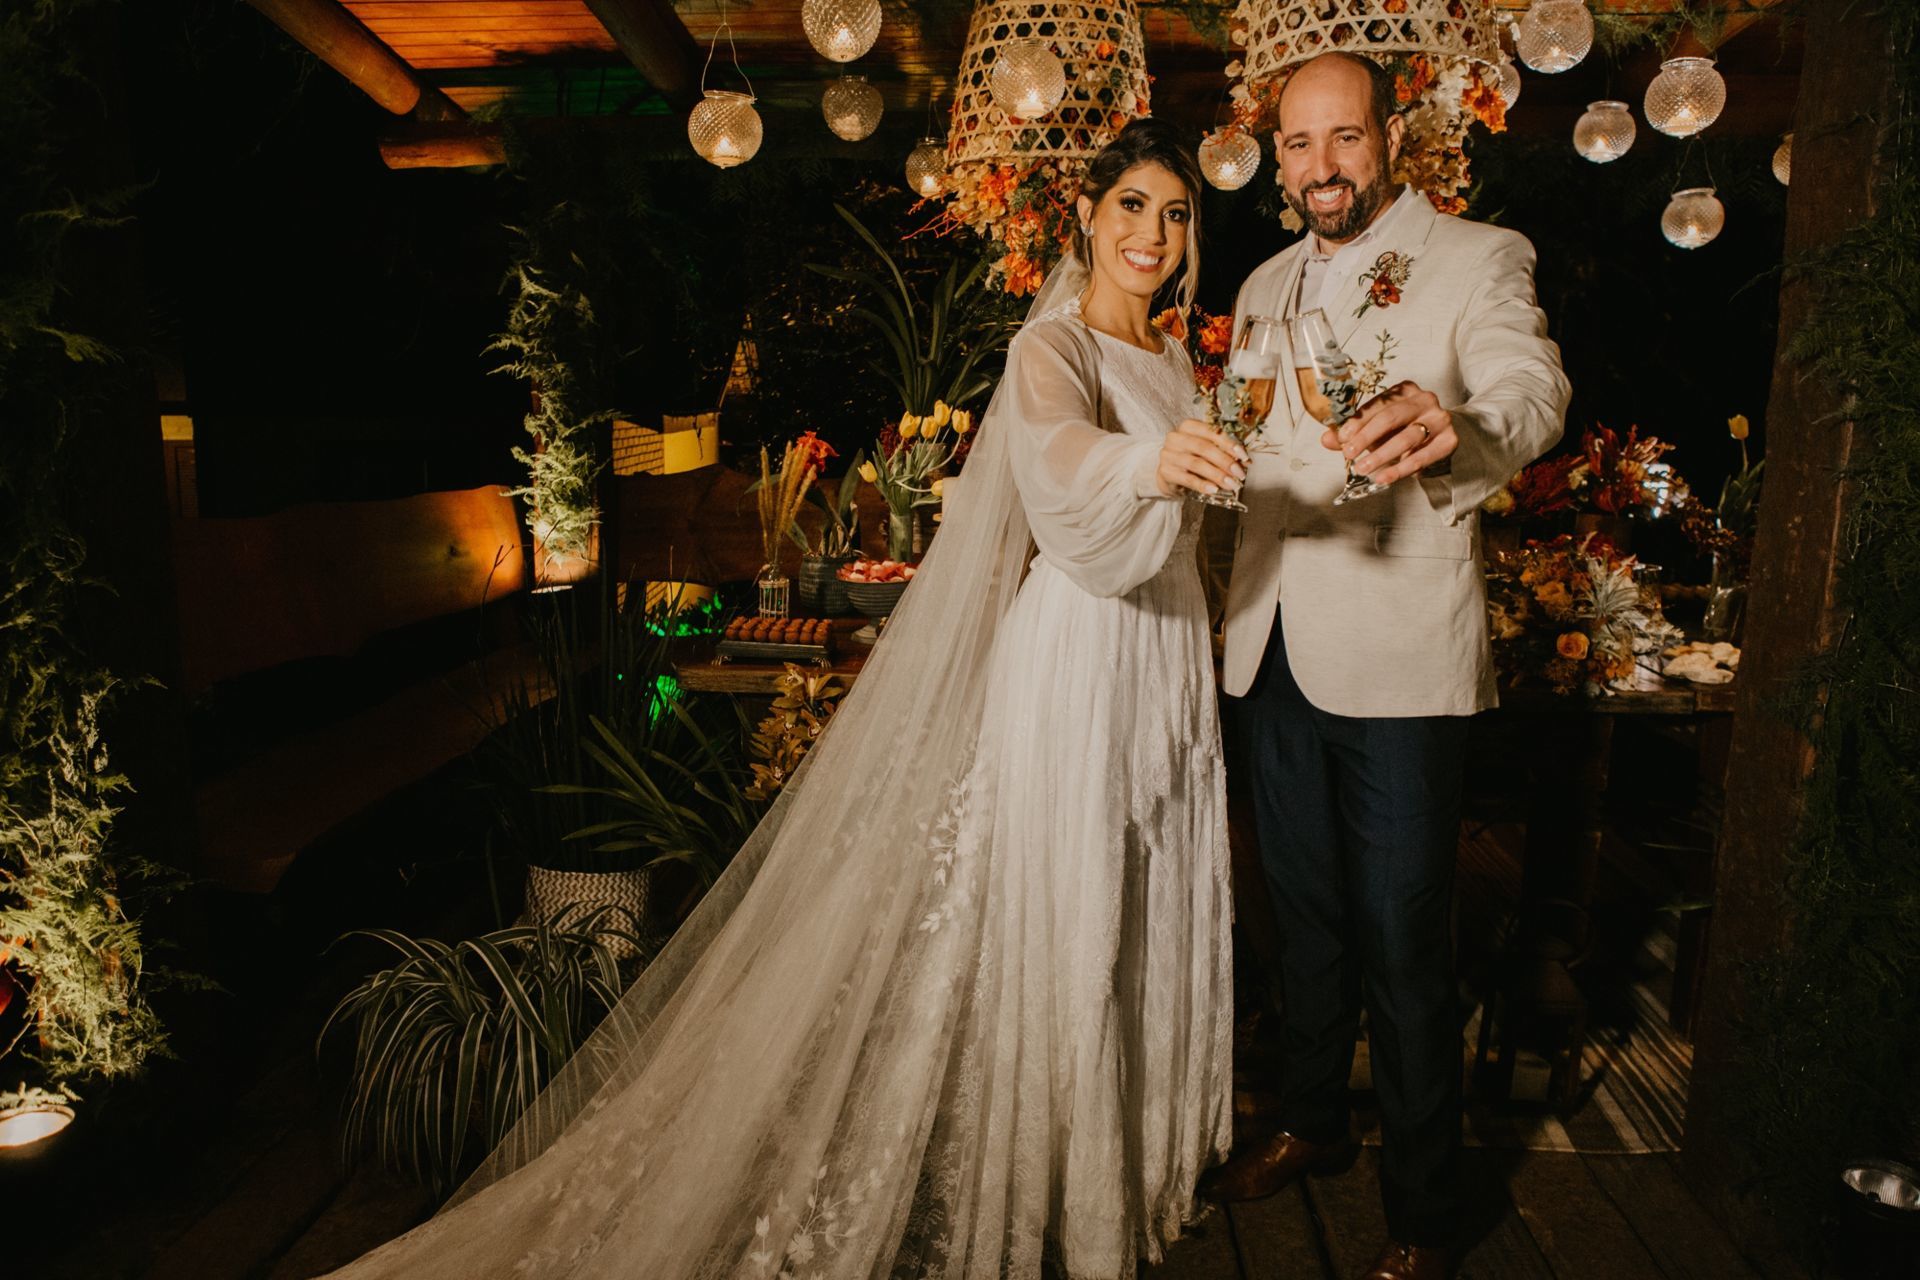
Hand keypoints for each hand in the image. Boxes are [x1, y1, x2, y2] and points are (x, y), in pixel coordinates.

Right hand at [1160, 419, 1248, 497]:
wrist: (1169, 475)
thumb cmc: (1192, 458)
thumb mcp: (1207, 451)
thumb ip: (1224, 452)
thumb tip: (1246, 461)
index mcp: (1188, 426)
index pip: (1211, 431)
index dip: (1229, 443)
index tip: (1243, 455)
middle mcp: (1176, 437)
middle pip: (1204, 447)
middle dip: (1225, 461)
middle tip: (1240, 473)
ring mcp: (1168, 454)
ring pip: (1197, 464)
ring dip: (1217, 475)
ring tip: (1231, 484)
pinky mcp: (1165, 471)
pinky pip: (1187, 479)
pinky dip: (1202, 485)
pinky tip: (1214, 489)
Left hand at [1319, 381, 1457, 484]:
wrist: (1440, 440)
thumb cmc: (1403, 431)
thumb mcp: (1377, 430)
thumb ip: (1352, 434)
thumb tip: (1326, 439)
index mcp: (1404, 390)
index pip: (1378, 404)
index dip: (1358, 421)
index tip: (1342, 438)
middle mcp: (1424, 400)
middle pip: (1392, 417)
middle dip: (1367, 437)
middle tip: (1349, 454)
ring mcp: (1439, 419)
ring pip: (1407, 437)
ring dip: (1382, 455)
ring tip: (1363, 469)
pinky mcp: (1449, 440)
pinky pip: (1423, 456)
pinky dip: (1401, 469)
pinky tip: (1384, 478)